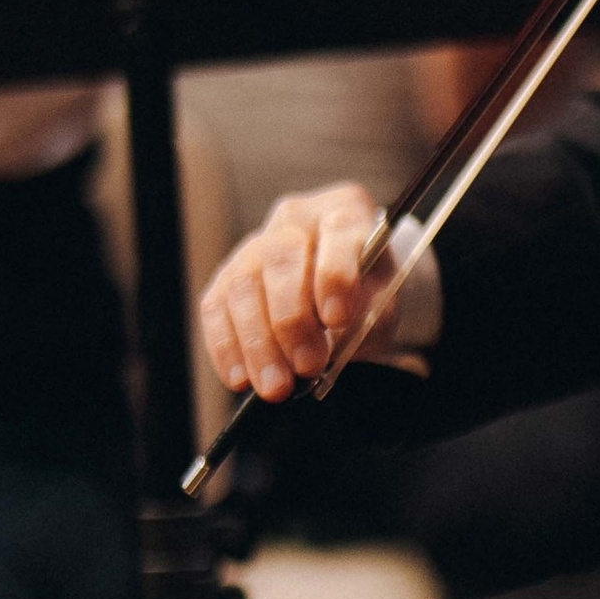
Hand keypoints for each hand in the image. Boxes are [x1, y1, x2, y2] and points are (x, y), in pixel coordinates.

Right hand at [200, 182, 407, 403]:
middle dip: (292, 319)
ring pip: (244, 285)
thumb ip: (369, 316)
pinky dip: (227, 347)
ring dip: (257, 342)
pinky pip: (215, 307)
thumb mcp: (384, 302)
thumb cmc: (366, 295)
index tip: (337, 320)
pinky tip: (241, 378)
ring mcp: (255, 245)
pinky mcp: (227, 276)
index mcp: (345, 212)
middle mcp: (296, 220)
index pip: (337, 233)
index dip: (334, 277)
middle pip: (281, 258)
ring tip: (275, 386)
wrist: (342, 293)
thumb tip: (336, 344)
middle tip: (306, 366)